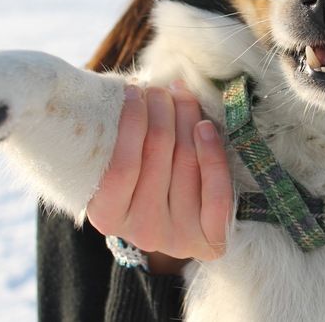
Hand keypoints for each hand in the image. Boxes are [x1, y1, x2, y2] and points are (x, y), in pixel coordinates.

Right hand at [86, 81, 231, 272]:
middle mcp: (142, 231)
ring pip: (187, 161)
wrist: (184, 227)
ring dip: (187, 118)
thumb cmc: (147, 180)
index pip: (121, 166)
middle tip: (162, 89)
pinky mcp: (211, 238)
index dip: (130, 122)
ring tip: (183, 96)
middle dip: (161, 111)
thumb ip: (127, 135)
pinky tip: (206, 127)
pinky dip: (212, 155)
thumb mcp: (128, 163)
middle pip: (157, 154)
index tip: (134, 89)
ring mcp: (178, 236)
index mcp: (107, 215)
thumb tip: (140, 86)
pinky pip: (216, 193)